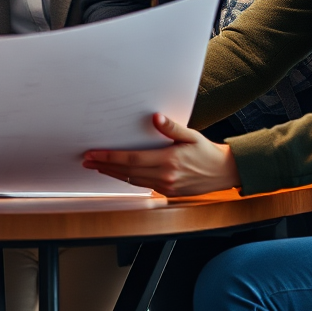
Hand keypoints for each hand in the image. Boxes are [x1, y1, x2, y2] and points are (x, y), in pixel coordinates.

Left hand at [83, 113, 240, 197]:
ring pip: (132, 181)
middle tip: (86, 161)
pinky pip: (142, 185)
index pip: (131, 160)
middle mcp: (164, 177)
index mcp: (168, 161)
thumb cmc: (208, 152)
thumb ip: (172, 128)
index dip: (109, 158)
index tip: (93, 155)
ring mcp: (166, 186)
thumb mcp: (191, 136)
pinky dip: (128, 179)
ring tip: (97, 167)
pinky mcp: (168, 192)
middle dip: (104, 167)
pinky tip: (120, 174)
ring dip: (113, 174)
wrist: (225, 173)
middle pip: (126, 172)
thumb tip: (156, 118)